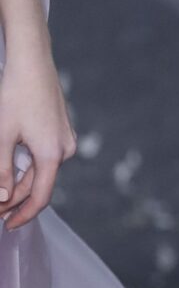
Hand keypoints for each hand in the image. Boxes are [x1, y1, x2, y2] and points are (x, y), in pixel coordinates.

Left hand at [0, 39, 77, 231]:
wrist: (32, 62)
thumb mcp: (2, 136)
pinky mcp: (60, 130)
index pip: (39, 197)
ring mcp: (64, 139)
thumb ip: (2, 171)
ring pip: (40, 170)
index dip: (23, 215)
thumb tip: (2, 198)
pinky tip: (11, 164)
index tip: (7, 225)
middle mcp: (63, 150)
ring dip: (19, 181)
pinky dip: (27, 165)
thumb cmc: (15, 94)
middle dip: (15, 198)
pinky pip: (43, 156)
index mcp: (52, 155)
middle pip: (38, 185)